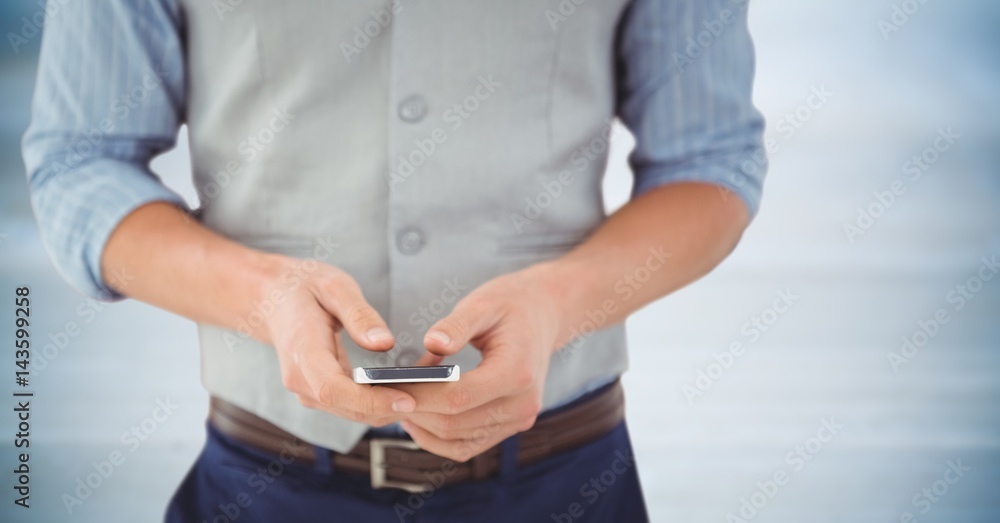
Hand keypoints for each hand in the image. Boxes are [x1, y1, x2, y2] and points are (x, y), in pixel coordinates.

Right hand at [256, 257, 415, 424]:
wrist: (272, 300)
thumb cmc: (304, 288)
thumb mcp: (334, 286)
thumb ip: (359, 315)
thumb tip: (385, 343)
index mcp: (302, 351)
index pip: (334, 390)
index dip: (371, 401)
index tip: (408, 400)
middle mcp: (301, 380)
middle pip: (348, 409)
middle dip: (391, 408)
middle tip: (436, 398)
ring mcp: (307, 391)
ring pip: (352, 413)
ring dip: (388, 409)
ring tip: (429, 395)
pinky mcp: (318, 394)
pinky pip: (351, 407)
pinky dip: (379, 404)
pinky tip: (408, 391)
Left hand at [389, 264, 566, 461]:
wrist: (544, 315)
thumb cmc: (510, 305)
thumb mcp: (482, 304)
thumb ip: (456, 325)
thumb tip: (431, 343)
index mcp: (518, 371)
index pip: (459, 397)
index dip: (419, 396)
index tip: (384, 387)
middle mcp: (523, 404)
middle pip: (456, 423)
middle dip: (414, 412)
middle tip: (380, 396)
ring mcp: (519, 419)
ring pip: (459, 441)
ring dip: (423, 428)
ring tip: (394, 404)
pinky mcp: (511, 425)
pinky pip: (468, 446)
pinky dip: (439, 438)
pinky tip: (417, 417)